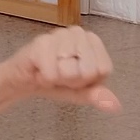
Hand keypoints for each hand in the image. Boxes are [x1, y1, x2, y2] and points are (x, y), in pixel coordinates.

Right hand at [0, 26, 120, 112]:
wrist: (23, 81)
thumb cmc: (55, 82)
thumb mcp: (80, 92)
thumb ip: (98, 95)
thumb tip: (116, 107)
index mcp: (92, 41)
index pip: (103, 69)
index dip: (88, 80)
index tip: (76, 77)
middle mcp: (78, 32)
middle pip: (88, 71)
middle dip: (72, 80)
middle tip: (60, 74)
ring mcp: (59, 34)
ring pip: (70, 72)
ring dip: (57, 79)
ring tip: (50, 71)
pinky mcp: (41, 42)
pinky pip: (52, 74)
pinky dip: (45, 79)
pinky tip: (39, 71)